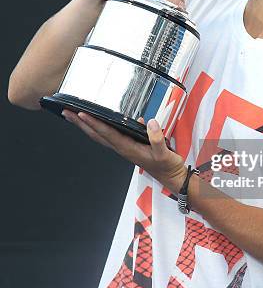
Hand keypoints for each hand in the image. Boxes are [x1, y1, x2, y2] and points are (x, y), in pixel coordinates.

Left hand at [61, 110, 186, 190]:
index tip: (81, 113)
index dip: (93, 123)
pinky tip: (97, 120)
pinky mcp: (127, 146)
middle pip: (96, 134)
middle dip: (80, 123)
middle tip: (66, 112)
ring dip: (85, 125)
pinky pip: (108, 135)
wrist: (171, 176)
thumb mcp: (164, 153)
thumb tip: (150, 122)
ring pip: (99, 135)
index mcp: (127, 148)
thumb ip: (157, 139)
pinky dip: (98, 127)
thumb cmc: (167, 165)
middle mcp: (122, 148)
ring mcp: (123, 148)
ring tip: (73, 116)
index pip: (107, 133)